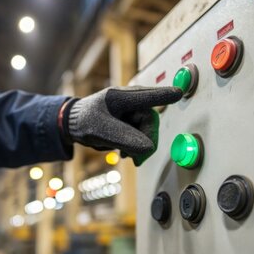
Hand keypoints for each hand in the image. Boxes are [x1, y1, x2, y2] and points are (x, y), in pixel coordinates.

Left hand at [61, 86, 182, 165]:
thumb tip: (149, 148)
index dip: (164, 95)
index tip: (178, 93)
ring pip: (147, 131)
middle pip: (150, 121)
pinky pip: (142, 135)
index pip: (147, 96)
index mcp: (121, 97)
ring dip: (139, 146)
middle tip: (138, 160)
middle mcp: (130, 101)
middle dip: (146, 141)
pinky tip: (125, 152)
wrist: (74, 125)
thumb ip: (124, 138)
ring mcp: (133, 111)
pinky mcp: (132, 121)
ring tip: (124, 155)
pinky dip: (136, 146)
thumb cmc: (85, 121)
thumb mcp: (101, 131)